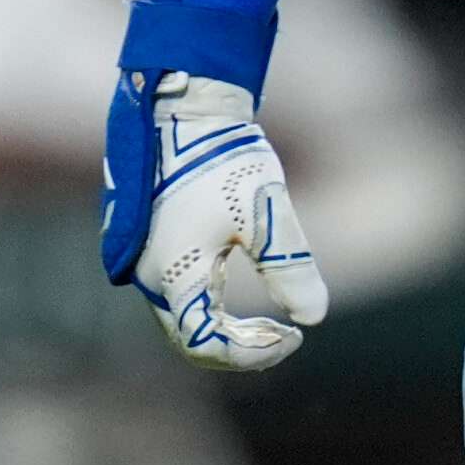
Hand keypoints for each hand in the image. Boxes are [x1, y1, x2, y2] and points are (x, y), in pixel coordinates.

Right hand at [105, 73, 328, 368]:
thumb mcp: (266, 211)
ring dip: (228, 332)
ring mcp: (150, 263)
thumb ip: (290, 266)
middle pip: (191, 340)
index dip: (251, 353)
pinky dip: (215, 311)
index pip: (204, 343)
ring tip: (274, 325)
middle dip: (241, 348)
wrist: (187, 111)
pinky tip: (250, 300)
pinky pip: (184, 297)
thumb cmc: (225, 157)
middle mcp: (151, 276)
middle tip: (287, 336)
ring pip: (186, 320)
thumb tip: (314, 317)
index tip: (293, 337)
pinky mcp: (158, 248)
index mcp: (172, 273)